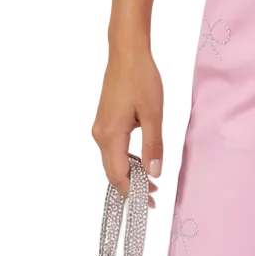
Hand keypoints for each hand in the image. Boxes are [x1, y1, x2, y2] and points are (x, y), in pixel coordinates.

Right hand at [91, 45, 163, 205]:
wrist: (126, 53)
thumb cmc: (140, 78)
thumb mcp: (153, 114)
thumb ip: (153, 146)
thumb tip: (155, 173)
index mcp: (110, 135)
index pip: (119, 175)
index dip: (134, 192)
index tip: (150, 202)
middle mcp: (100, 134)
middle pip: (112, 172)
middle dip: (131, 188)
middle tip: (153, 197)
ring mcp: (100, 128)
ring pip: (111, 162)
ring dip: (129, 175)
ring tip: (151, 183)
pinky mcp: (104, 122)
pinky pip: (112, 150)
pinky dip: (125, 162)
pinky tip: (141, 163)